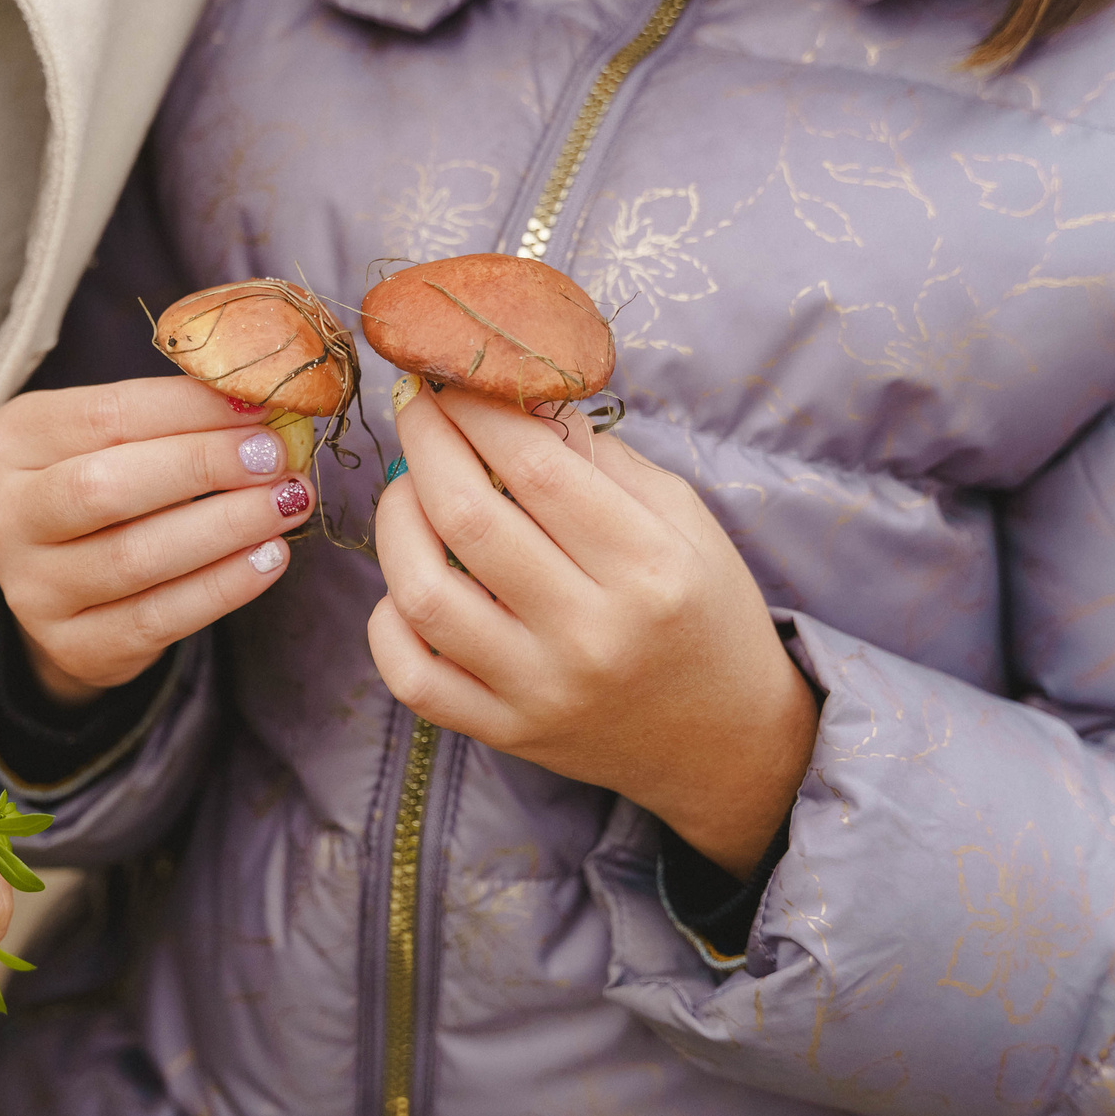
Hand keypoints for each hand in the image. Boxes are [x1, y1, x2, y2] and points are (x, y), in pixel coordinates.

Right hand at [0, 376, 314, 705]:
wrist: (67, 582)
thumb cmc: (104, 482)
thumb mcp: (113, 436)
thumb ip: (172, 416)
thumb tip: (261, 396)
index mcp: (9, 442)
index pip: (104, 415)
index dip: (188, 408)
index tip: (260, 404)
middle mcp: (3, 517)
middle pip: (105, 488)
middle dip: (202, 467)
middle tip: (276, 456)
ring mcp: (31, 591)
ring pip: (134, 558)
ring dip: (225, 527)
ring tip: (287, 502)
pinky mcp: (73, 646)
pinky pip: (157, 618)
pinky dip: (223, 586)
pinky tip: (269, 557)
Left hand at [367, 387, 818, 875]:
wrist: (727, 741)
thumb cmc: (703, 610)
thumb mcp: (682, 519)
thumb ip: (600, 458)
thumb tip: (514, 396)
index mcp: (648, 569)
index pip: (534, 466)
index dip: (477, 408)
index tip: (451, 373)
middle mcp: (591, 633)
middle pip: (468, 518)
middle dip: (425, 442)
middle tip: (416, 406)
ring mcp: (541, 690)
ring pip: (423, 594)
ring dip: (396, 520)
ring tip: (407, 486)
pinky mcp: (506, 731)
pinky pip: (411, 675)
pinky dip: (387, 620)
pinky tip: (406, 580)